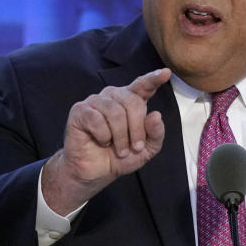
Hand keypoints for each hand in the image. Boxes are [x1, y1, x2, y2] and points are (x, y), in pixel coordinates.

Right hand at [41, 68, 170, 214]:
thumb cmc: (121, 157)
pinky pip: (96, 119)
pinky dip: (103, 136)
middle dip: (137, 129)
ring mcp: (96, 101)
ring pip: (115, 112)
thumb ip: (156, 133)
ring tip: (120, 150)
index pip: (143, 85)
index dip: (154, 78)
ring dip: (120, 137)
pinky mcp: (80, 110)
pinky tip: (101, 141)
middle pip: (133, 102)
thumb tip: (155, 115)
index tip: (166, 73)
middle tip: (135, 147)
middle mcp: (114, 96)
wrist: (96, 172)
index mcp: (131, 100)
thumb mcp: (147, 149)